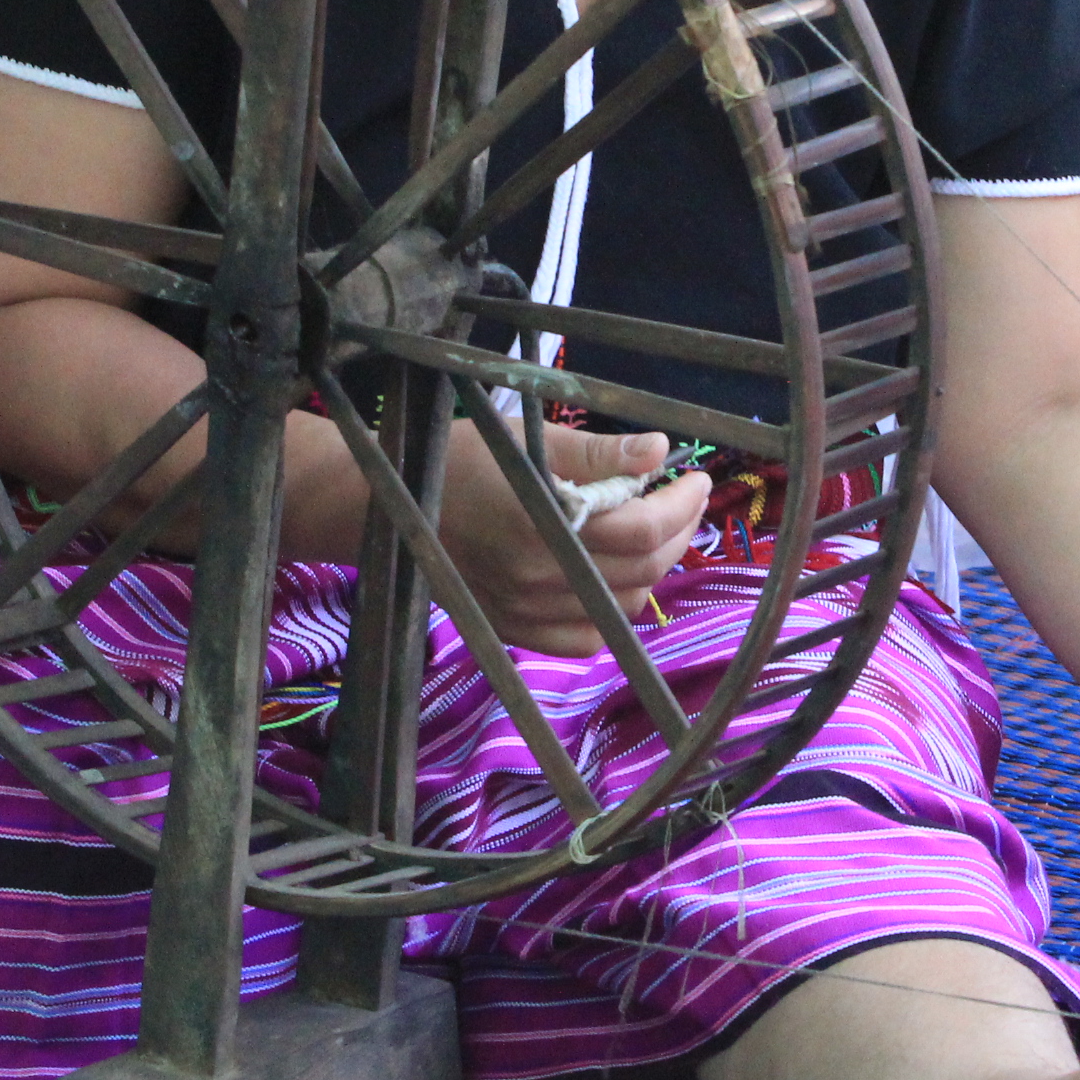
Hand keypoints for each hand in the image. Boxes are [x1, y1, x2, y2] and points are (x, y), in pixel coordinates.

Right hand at [439, 424, 711, 656]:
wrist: (384, 506)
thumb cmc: (456, 459)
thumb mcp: (524, 438)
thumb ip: (595, 452)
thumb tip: (658, 450)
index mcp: (543, 523)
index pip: (643, 528)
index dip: (682, 504)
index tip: (696, 478)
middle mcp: (538, 577)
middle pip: (642, 570)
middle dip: (677, 531)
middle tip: (683, 499)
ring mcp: (526, 612)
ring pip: (622, 607)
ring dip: (651, 569)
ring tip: (650, 530)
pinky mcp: (513, 630)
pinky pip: (585, 640)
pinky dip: (611, 611)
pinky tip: (610, 577)